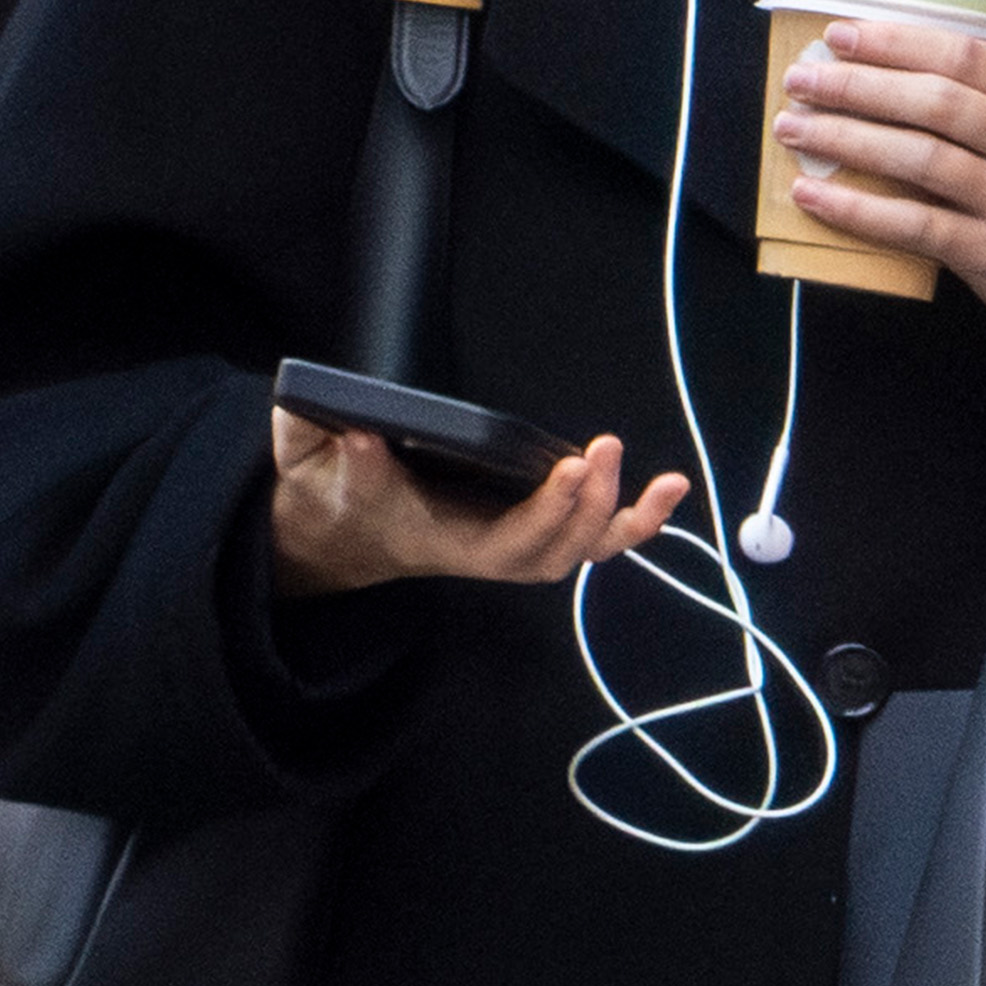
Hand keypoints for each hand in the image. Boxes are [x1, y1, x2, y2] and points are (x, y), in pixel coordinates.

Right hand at [267, 413, 689, 598]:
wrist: (338, 531)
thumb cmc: (331, 496)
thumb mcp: (317, 471)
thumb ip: (333, 455)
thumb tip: (362, 433)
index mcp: (441, 541)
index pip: (504, 544)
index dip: (544, 513)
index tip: (572, 465)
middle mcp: (486, 550)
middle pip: (555, 552)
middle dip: (588, 509)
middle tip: (605, 450)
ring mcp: (513, 541)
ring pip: (581, 550)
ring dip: (627, 521)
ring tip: (668, 483)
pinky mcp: (530, 525)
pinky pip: (588, 532)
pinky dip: (632, 518)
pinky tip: (667, 489)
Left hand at [774, 19, 985, 357]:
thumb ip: (984, 95)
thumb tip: (881, 66)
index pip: (963, 56)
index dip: (897, 42)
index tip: (840, 34)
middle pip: (936, 103)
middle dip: (859, 86)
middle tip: (802, 80)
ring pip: (921, 159)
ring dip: (847, 139)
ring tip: (794, 129)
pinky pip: (914, 224)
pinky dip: (857, 208)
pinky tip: (813, 194)